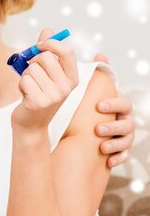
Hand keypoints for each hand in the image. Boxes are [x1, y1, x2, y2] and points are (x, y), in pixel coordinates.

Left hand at [12, 28, 78, 131]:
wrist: (31, 124)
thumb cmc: (37, 94)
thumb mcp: (46, 74)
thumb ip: (47, 52)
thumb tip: (48, 30)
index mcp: (72, 78)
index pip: (67, 52)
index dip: (51, 43)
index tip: (39, 44)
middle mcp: (66, 87)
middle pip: (45, 57)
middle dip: (33, 62)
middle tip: (32, 73)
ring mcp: (53, 96)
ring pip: (31, 69)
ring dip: (25, 76)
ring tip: (30, 87)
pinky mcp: (38, 102)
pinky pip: (24, 80)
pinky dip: (21, 85)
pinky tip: (25, 95)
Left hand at [92, 53, 134, 167]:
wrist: (87, 128)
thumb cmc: (92, 106)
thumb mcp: (94, 91)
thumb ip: (98, 75)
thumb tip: (101, 54)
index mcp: (120, 105)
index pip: (123, 102)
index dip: (113, 104)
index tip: (98, 106)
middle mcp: (126, 120)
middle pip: (128, 122)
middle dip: (114, 125)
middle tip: (97, 129)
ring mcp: (125, 135)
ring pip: (127, 140)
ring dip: (115, 142)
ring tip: (102, 145)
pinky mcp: (121, 150)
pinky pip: (124, 155)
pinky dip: (118, 158)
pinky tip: (109, 161)